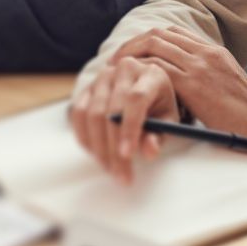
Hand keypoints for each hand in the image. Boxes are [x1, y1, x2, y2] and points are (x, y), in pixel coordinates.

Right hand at [70, 52, 179, 182]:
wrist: (145, 90)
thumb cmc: (160, 106)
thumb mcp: (168, 120)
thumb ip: (160, 135)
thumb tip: (150, 151)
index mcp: (150, 74)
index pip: (135, 99)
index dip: (129, 129)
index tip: (127, 156)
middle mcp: (123, 70)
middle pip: (110, 111)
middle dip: (113, 148)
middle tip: (120, 174)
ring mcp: (101, 78)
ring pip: (91, 114)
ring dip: (98, 147)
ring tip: (111, 169)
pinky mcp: (86, 89)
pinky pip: (78, 115)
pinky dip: (85, 138)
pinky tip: (97, 154)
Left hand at [99, 27, 246, 166]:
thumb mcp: (227, 85)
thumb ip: (207, 77)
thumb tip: (184, 86)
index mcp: (215, 51)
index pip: (174, 32)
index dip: (149, 40)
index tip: (134, 54)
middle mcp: (206, 52)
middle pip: (159, 33)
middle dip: (133, 44)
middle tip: (117, 60)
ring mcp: (200, 65)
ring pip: (154, 45)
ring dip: (130, 55)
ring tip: (116, 71)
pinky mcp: (194, 83)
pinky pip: (156, 67)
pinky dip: (138, 72)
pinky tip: (128, 84)